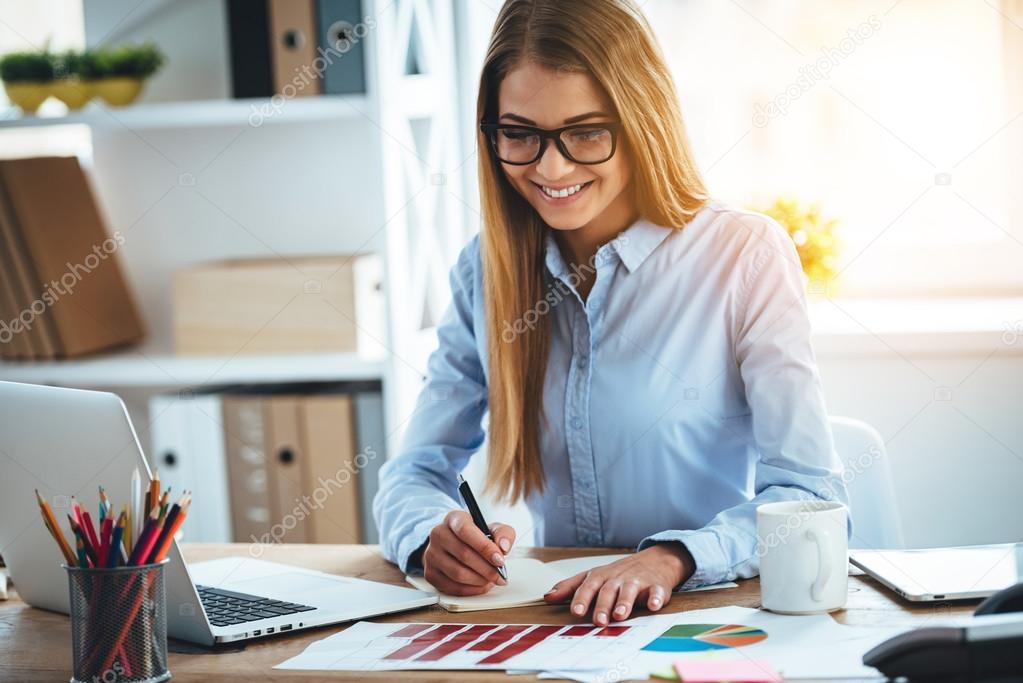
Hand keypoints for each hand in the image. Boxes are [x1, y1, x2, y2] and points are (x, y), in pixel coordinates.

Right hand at [422, 510, 515, 595]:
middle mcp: (438, 534)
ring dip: (480, 580)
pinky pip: (452, 587)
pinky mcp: (430, 573)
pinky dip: (471, 590)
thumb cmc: (475, 537)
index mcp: (454, 518)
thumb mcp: (492, 529)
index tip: (500, 560)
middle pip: (463, 554)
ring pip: (458, 573)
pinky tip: (481, 585)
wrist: (453, 544)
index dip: (484, 547)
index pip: (466, 530)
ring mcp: (431, 555)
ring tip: (492, 580)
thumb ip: (503, 533)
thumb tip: (503, 547)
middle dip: (487, 569)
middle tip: (501, 575)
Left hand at [543, 544, 694, 624]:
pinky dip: (656, 598)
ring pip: (630, 590)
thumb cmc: (618, 574)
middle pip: (608, 591)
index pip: (588, 586)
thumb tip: (547, 597)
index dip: (582, 598)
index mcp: (601, 576)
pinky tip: (653, 606)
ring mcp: (637, 581)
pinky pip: (657, 592)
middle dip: (603, 605)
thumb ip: (570, 587)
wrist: (653, 560)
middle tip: (598, 621)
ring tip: (620, 615)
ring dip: (625, 602)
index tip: (575, 611)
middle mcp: (618, 578)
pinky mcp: (656, 586)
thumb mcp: (593, 576)